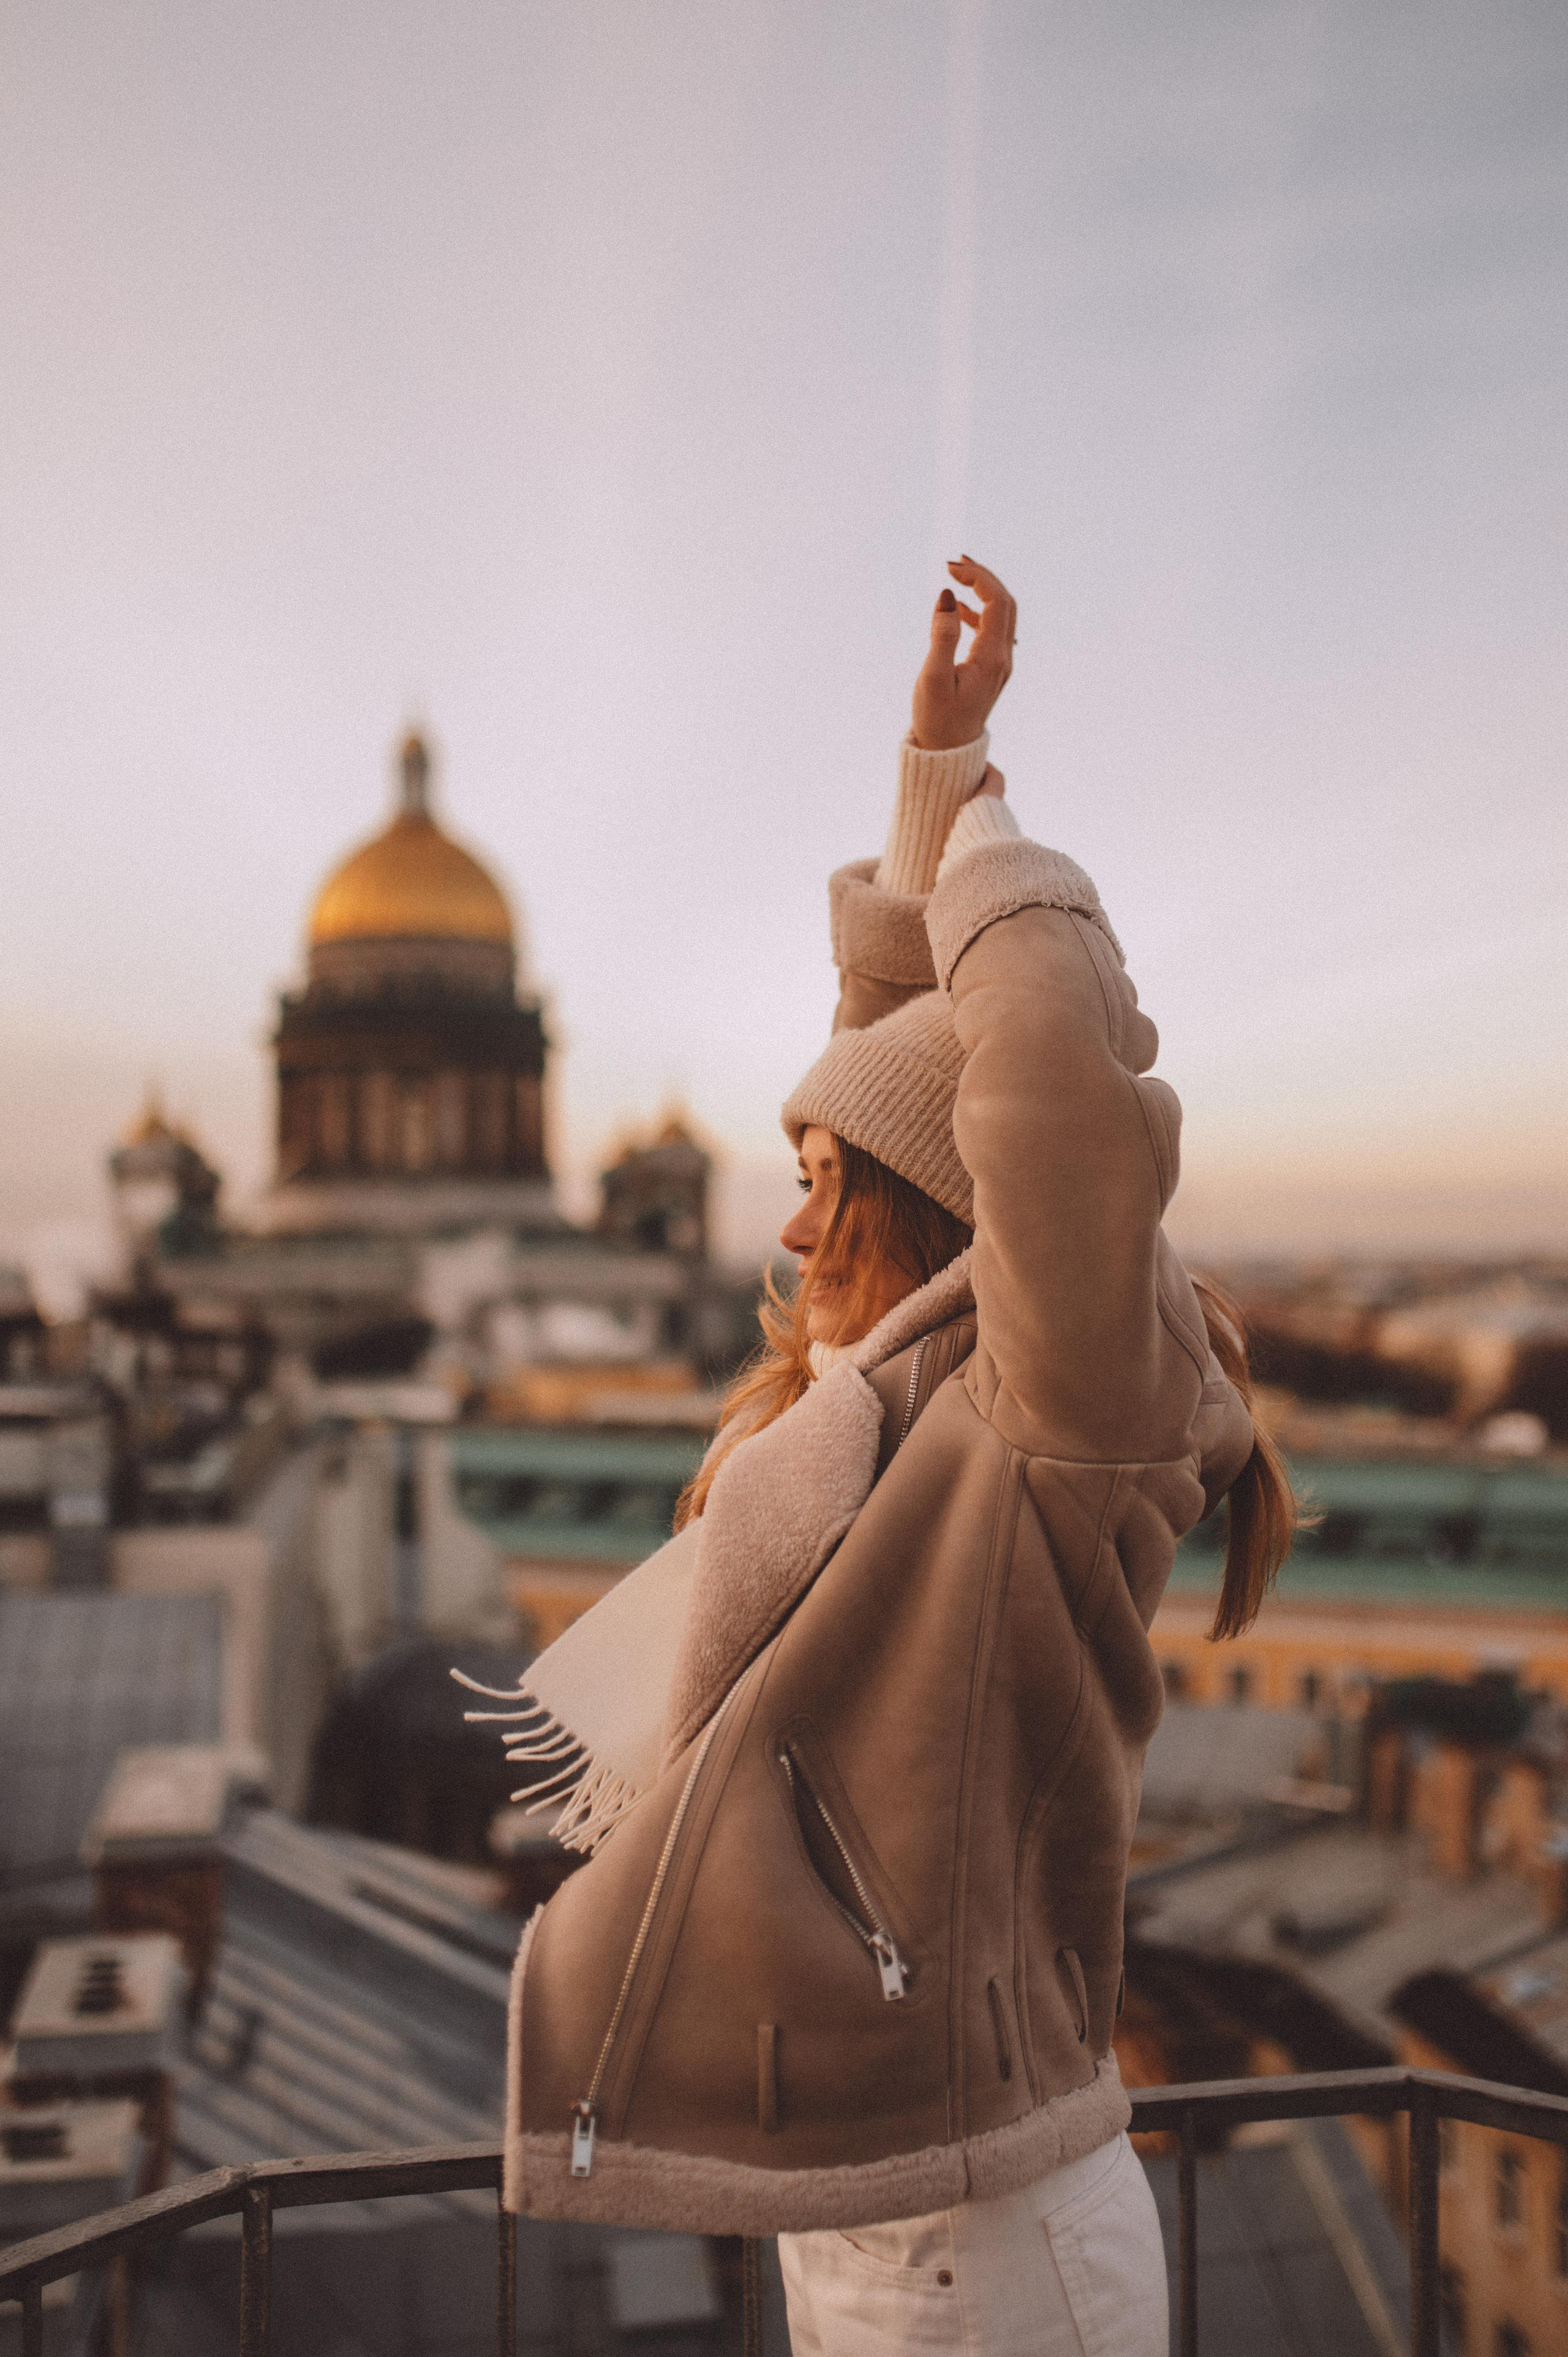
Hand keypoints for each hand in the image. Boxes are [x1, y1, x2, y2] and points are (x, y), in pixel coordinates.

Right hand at [910, 558, 1015, 751]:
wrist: (947, 752)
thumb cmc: (936, 719)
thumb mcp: (933, 677)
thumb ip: (941, 635)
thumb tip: (947, 595)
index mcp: (992, 659)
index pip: (996, 602)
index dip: (977, 577)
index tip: (949, 568)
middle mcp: (1002, 659)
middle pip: (1005, 603)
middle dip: (983, 577)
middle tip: (955, 561)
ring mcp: (1000, 664)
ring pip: (1001, 614)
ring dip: (982, 591)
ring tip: (956, 575)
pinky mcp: (991, 669)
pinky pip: (992, 630)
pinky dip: (977, 611)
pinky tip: (956, 608)